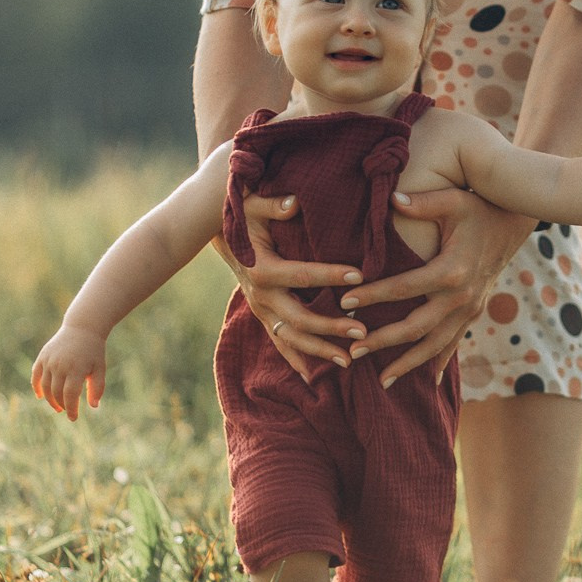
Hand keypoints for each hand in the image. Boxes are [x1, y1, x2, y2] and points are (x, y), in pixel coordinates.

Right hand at [31, 325, 106, 420]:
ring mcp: (50, 360)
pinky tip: (40, 396)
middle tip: (66, 410)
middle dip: (61, 405)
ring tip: (57, 406)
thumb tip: (93, 406)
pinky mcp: (43, 356)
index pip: (70, 396)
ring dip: (49, 399)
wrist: (82, 328)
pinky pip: (36, 375)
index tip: (73, 418)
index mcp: (76, 369)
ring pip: (45, 386)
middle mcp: (60, 365)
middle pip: (56, 393)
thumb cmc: (93, 351)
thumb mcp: (100, 368)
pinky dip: (36, 387)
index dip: (71, 409)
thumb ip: (97, 388)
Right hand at [216, 191, 370, 377]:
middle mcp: (261, 296)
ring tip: (350, 360)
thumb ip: (271, 205)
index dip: (331, 275)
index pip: (302, 275)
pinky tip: (315, 377)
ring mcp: (261, 310)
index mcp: (263, 270)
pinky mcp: (263, 317)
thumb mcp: (251, 206)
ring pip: (291, 338)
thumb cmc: (242, 216)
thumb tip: (294, 203)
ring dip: (320, 350)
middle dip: (332, 327)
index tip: (360, 275)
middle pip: (300, 318)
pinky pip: (281, 343)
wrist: (218, 234)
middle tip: (362, 331)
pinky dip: (297, 360)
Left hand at [337, 187, 535, 386]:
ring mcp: (469, 310)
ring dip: (407, 364)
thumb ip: (424, 203)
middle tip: (353, 352)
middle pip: (416, 327)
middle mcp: (461, 297)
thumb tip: (393, 199)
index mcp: (451, 271)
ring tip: (380, 381)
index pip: (403, 288)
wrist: (512, 226)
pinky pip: (453, 344)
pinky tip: (426, 382)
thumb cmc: (478, 210)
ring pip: (435, 345)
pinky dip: (438, 362)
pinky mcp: (473, 314)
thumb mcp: (454, 201)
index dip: (373, 295)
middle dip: (383, 342)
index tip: (345, 303)